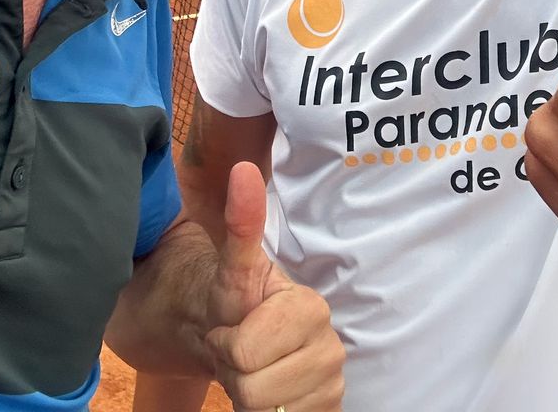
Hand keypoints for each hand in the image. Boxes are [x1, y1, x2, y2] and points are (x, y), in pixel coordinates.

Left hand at [205, 162, 344, 410]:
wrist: (242, 339)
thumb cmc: (237, 303)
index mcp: (311, 308)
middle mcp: (331, 346)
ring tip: (253, 368)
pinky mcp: (330, 409)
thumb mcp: (231, 267)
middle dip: (234, 371)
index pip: (243, 353)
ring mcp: (333, 382)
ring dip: (246, 394)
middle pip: (253, 389)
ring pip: (264, 411)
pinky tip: (269, 390)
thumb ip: (240, 223)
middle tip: (239, 350)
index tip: (232, 326)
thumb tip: (242, 170)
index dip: (224, 344)